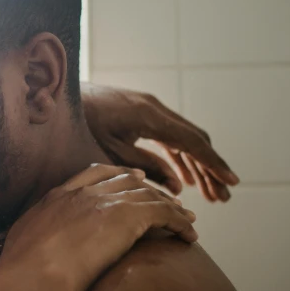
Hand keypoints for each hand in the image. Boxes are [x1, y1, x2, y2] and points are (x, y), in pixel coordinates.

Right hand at [0, 164, 196, 290]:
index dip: (115, 174)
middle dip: (147, 186)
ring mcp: (105, 202)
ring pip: (148, 195)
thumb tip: (23, 257)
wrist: (34, 275)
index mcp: (57, 197)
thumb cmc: (21, 273)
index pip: (92, 173)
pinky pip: (164, 212)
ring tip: (185, 220)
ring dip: (169, 206)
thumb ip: (29, 242)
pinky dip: (180, 221)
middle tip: (164, 196)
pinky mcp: (127, 216)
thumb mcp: (20, 248)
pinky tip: (189, 236)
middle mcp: (82, 193)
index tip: (130, 178)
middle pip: (124, 179)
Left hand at [81, 84, 238, 201]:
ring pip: (183, 138)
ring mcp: (149, 107)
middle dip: (209, 169)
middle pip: (194, 140)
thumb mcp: (110, 150)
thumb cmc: (79, 123)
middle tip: (222, 196)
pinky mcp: (140, 112)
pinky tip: (182, 177)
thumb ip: (144, 167)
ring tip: (207, 192)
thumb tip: (175, 187)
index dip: (213, 164)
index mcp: (149, 116)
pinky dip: (178, 156)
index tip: (230, 182)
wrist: (59, 94)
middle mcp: (155, 107)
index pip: (191, 143)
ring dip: (196, 165)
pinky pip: (168, 135)